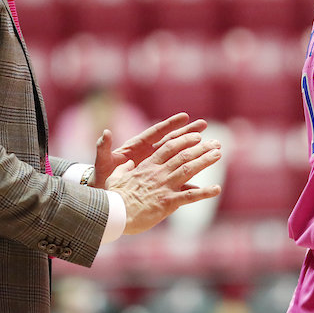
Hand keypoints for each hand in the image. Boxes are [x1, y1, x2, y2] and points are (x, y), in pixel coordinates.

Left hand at [91, 113, 206, 188]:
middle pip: (171, 141)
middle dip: (188, 133)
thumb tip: (105, 134)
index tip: (185, 117)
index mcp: (137, 147)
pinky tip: (203, 181)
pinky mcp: (158, 183)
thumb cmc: (102, 178)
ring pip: (178, 158)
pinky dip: (189, 181)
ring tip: (211, 147)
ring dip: (193, 153)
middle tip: (204, 125)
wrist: (104, 195)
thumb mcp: (103, 163)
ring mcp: (155, 168)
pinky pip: (176, 181)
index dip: (170, 125)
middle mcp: (149, 154)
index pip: (156, 133)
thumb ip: (104, 148)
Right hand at [106, 131, 220, 233]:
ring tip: (218, 154)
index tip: (197, 136)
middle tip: (216, 142)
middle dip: (201, 148)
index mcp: (147, 166)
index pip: (169, 148)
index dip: (184, 140)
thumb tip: (127, 164)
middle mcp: (158, 173)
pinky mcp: (167, 202)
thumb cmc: (112, 198)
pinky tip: (217, 189)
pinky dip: (204, 192)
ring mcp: (164, 186)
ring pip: (188, 169)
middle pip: (183, 155)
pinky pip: (189, 196)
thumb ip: (124, 170)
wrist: (113, 214)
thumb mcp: (115, 178)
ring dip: (205, 161)